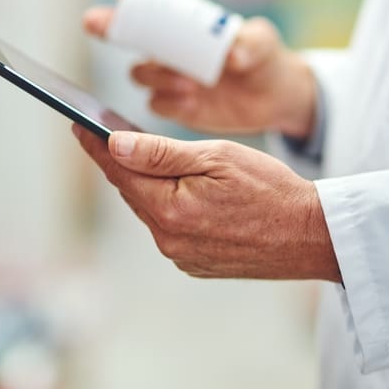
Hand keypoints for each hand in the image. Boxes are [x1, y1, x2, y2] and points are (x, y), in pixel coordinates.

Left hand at [73, 125, 340, 281]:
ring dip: (146, 184)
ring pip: (150, 209)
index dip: (95, 146)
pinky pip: (169, 227)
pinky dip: (167, 205)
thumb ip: (161, 153)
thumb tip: (114, 145)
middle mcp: (170, 239)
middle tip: (103, 134)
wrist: (312, 236)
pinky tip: (177, 188)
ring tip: (141, 157)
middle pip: (132, 191)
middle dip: (120, 163)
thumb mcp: (217, 157)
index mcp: (171, 210)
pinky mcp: (196, 263)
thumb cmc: (272, 189)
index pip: (119, 172)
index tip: (76, 125)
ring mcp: (182, 255)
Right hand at [83, 0, 316, 137]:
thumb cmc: (265, 58)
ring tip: (191, 83)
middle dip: (106, 24)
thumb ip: (251, 43)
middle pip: (123, 32)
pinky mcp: (173, 105)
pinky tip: (193, 102)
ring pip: (139, 72)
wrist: (274, 98)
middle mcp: (167, 47)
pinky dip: (169, 101)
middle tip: (94, 22)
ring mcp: (167, 76)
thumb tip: (232, 54)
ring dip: (156, 75)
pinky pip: (155, 103)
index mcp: (183, 21)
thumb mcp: (263, 43)